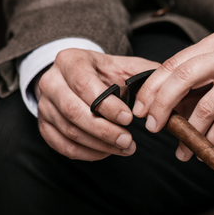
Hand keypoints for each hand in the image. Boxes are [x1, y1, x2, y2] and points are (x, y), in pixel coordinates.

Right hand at [37, 48, 159, 160]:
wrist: (78, 77)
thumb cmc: (106, 73)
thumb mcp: (125, 66)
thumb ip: (146, 74)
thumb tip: (169, 86)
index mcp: (70, 61)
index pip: (84, 84)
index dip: (107, 105)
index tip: (129, 118)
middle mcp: (51, 82)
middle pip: (73, 111)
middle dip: (104, 130)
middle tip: (129, 141)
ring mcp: (45, 105)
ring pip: (69, 131)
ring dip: (100, 145)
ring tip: (125, 147)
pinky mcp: (44, 126)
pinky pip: (63, 146)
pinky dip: (87, 153)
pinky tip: (107, 151)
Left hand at [133, 32, 213, 160]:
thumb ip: (196, 86)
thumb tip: (161, 111)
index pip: (174, 63)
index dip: (152, 87)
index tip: (140, 108)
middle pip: (182, 78)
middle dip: (161, 105)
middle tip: (152, 126)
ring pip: (204, 106)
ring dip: (189, 132)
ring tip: (183, 148)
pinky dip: (211, 139)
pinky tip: (206, 147)